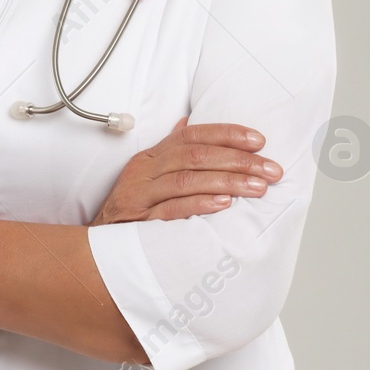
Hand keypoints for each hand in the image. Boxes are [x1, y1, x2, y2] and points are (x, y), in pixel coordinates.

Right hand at [89, 116, 282, 225]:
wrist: (99, 246)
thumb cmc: (130, 209)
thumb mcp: (146, 175)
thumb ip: (169, 151)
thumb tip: (187, 123)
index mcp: (151, 158)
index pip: (192, 136)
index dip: (226, 134)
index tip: (259, 140)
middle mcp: (145, 172)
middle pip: (195, 156)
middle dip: (238, 160)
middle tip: (270, 169)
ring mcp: (141, 196)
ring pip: (187, 180)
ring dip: (227, 181)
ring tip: (258, 186)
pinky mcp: (140, 221)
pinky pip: (172, 210)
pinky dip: (200, 204)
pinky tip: (224, 204)